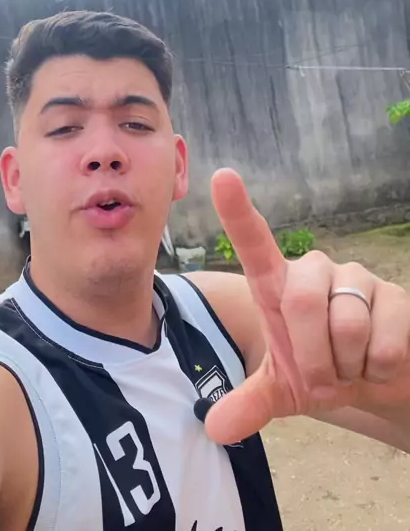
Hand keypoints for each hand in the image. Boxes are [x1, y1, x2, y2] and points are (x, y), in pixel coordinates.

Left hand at [205, 169, 409, 444]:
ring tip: (352, 366)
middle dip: (313, 357)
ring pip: (346, 325)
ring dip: (347, 367)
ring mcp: (357, 279)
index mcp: (279, 286)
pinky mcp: (396, 297)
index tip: (223, 177)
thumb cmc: (322, 371)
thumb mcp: (282, 390)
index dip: (238, 211)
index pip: (255, 244)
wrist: (376, 382)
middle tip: (323, 378)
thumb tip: (215, 430)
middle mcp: (316, 271)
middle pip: (302, 302)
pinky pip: (383, 342)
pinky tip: (379, 363)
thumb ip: (249, 403)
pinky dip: (377, 370)